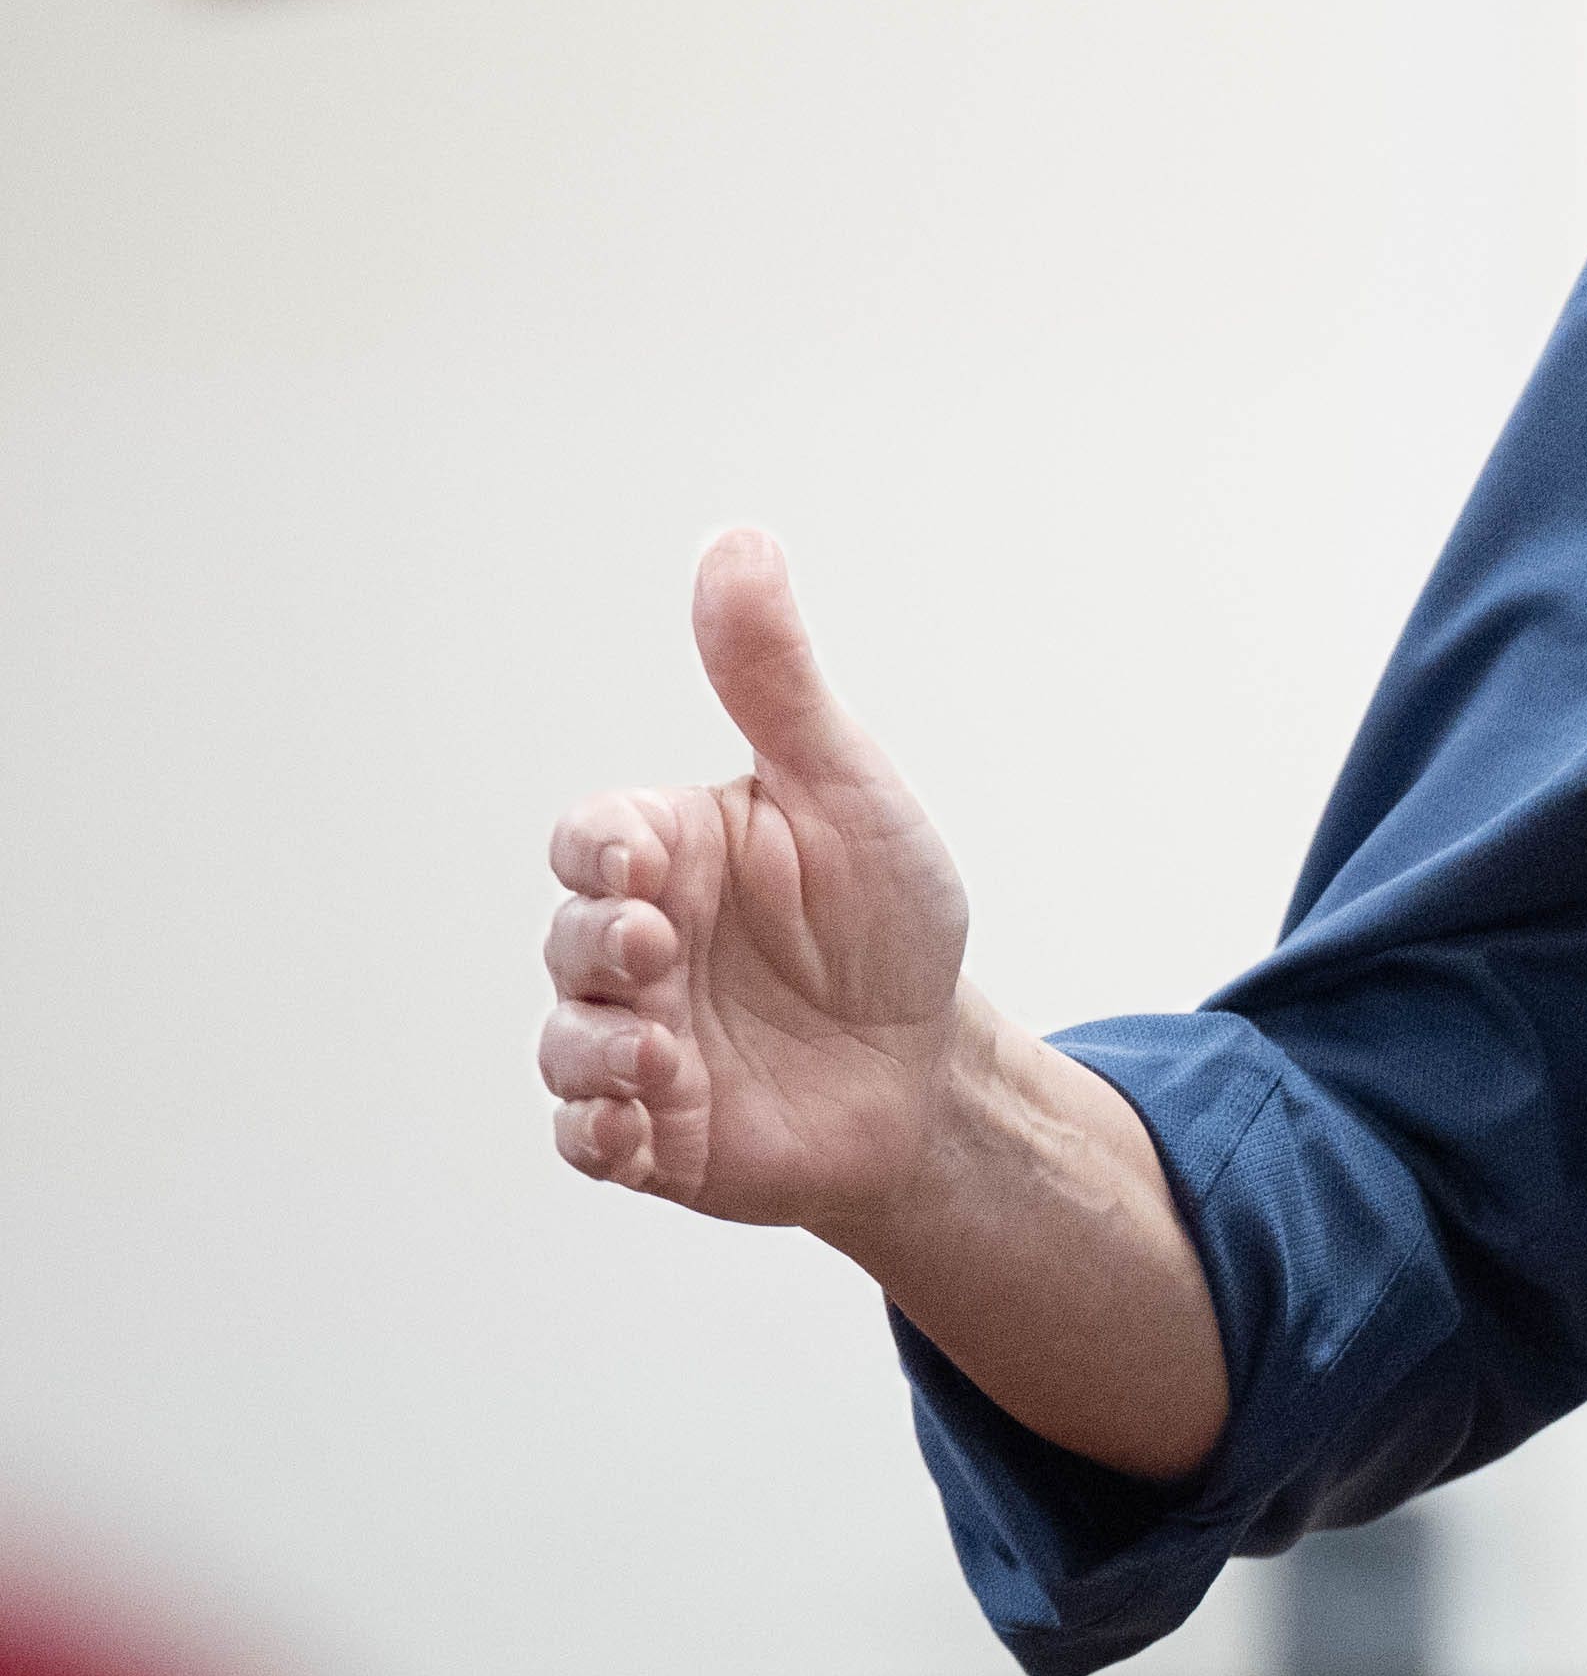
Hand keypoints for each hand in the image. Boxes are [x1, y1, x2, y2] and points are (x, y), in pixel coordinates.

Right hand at [536, 529, 971, 1231]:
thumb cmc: (886, 917)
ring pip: (565, 1041)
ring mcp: (634, 1041)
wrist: (932, 1064)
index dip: (598, 853)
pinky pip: (585, 1138)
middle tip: (660, 950)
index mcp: (671, 855)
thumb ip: (776, 680)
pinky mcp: (652, 1133)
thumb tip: (735, 538)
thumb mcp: (845, 788)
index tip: (641, 865)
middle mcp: (637, 945)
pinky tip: (641, 1124)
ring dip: (596, 1050)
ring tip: (660, 1058)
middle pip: (568, 936)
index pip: (589, 839)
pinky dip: (598, 1131)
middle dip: (600, 945)